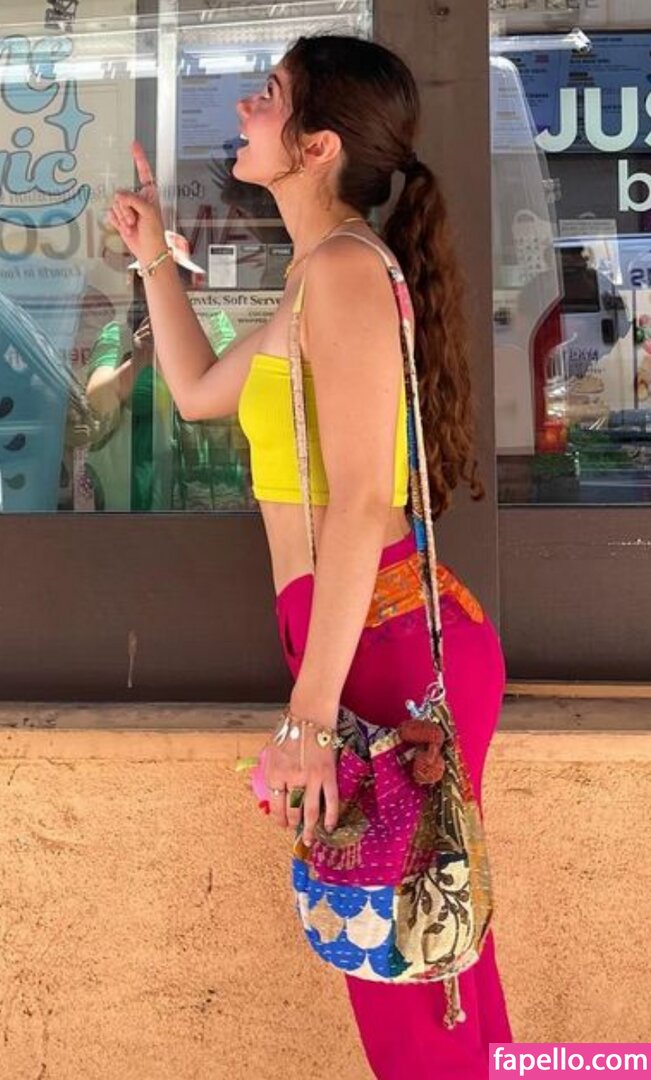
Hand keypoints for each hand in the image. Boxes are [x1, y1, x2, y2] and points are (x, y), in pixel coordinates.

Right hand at [106, 141, 166, 265]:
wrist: (148, 251)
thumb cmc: (154, 233)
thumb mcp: (148, 212)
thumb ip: (133, 199)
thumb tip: (118, 195)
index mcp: (149, 193)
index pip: (143, 172)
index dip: (138, 158)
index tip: (134, 144)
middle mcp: (137, 198)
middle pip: (122, 193)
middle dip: (127, 208)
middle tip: (136, 220)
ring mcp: (128, 208)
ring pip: (115, 204)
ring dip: (123, 217)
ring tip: (133, 225)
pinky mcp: (120, 218)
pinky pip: (111, 214)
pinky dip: (117, 222)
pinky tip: (126, 227)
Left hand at [263, 716, 338, 845]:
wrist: (310, 715)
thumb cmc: (290, 730)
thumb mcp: (271, 750)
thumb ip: (268, 770)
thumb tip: (260, 789)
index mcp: (274, 772)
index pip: (274, 804)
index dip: (278, 817)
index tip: (281, 823)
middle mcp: (291, 779)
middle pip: (291, 810)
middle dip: (292, 823)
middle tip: (295, 831)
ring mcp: (311, 779)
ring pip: (310, 811)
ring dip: (310, 829)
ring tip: (310, 840)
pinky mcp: (328, 775)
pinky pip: (330, 801)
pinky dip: (330, 816)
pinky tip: (329, 826)